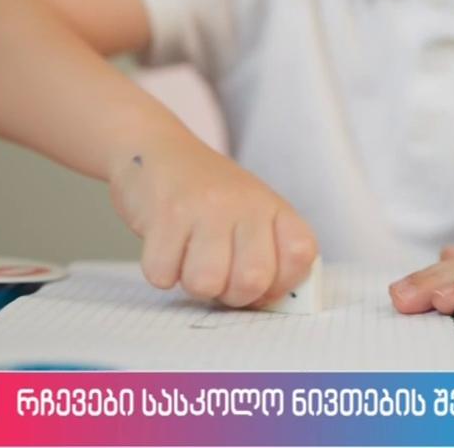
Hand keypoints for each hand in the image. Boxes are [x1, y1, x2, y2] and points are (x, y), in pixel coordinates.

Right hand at [109, 128, 317, 307]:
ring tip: (188, 259)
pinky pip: (163, 275)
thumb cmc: (204, 195)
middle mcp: (245, 203)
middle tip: (218, 273)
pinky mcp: (165, 214)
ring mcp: (206, 208)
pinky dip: (160, 270)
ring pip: (205, 284)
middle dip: (230, 294)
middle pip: (252, 281)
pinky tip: (166, 246)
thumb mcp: (248, 213)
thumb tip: (267, 303)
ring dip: (192, 283)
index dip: (280, 283)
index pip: (300, 256)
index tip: (260, 281)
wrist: (152, 148)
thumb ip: (266, 254)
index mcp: (272, 206)